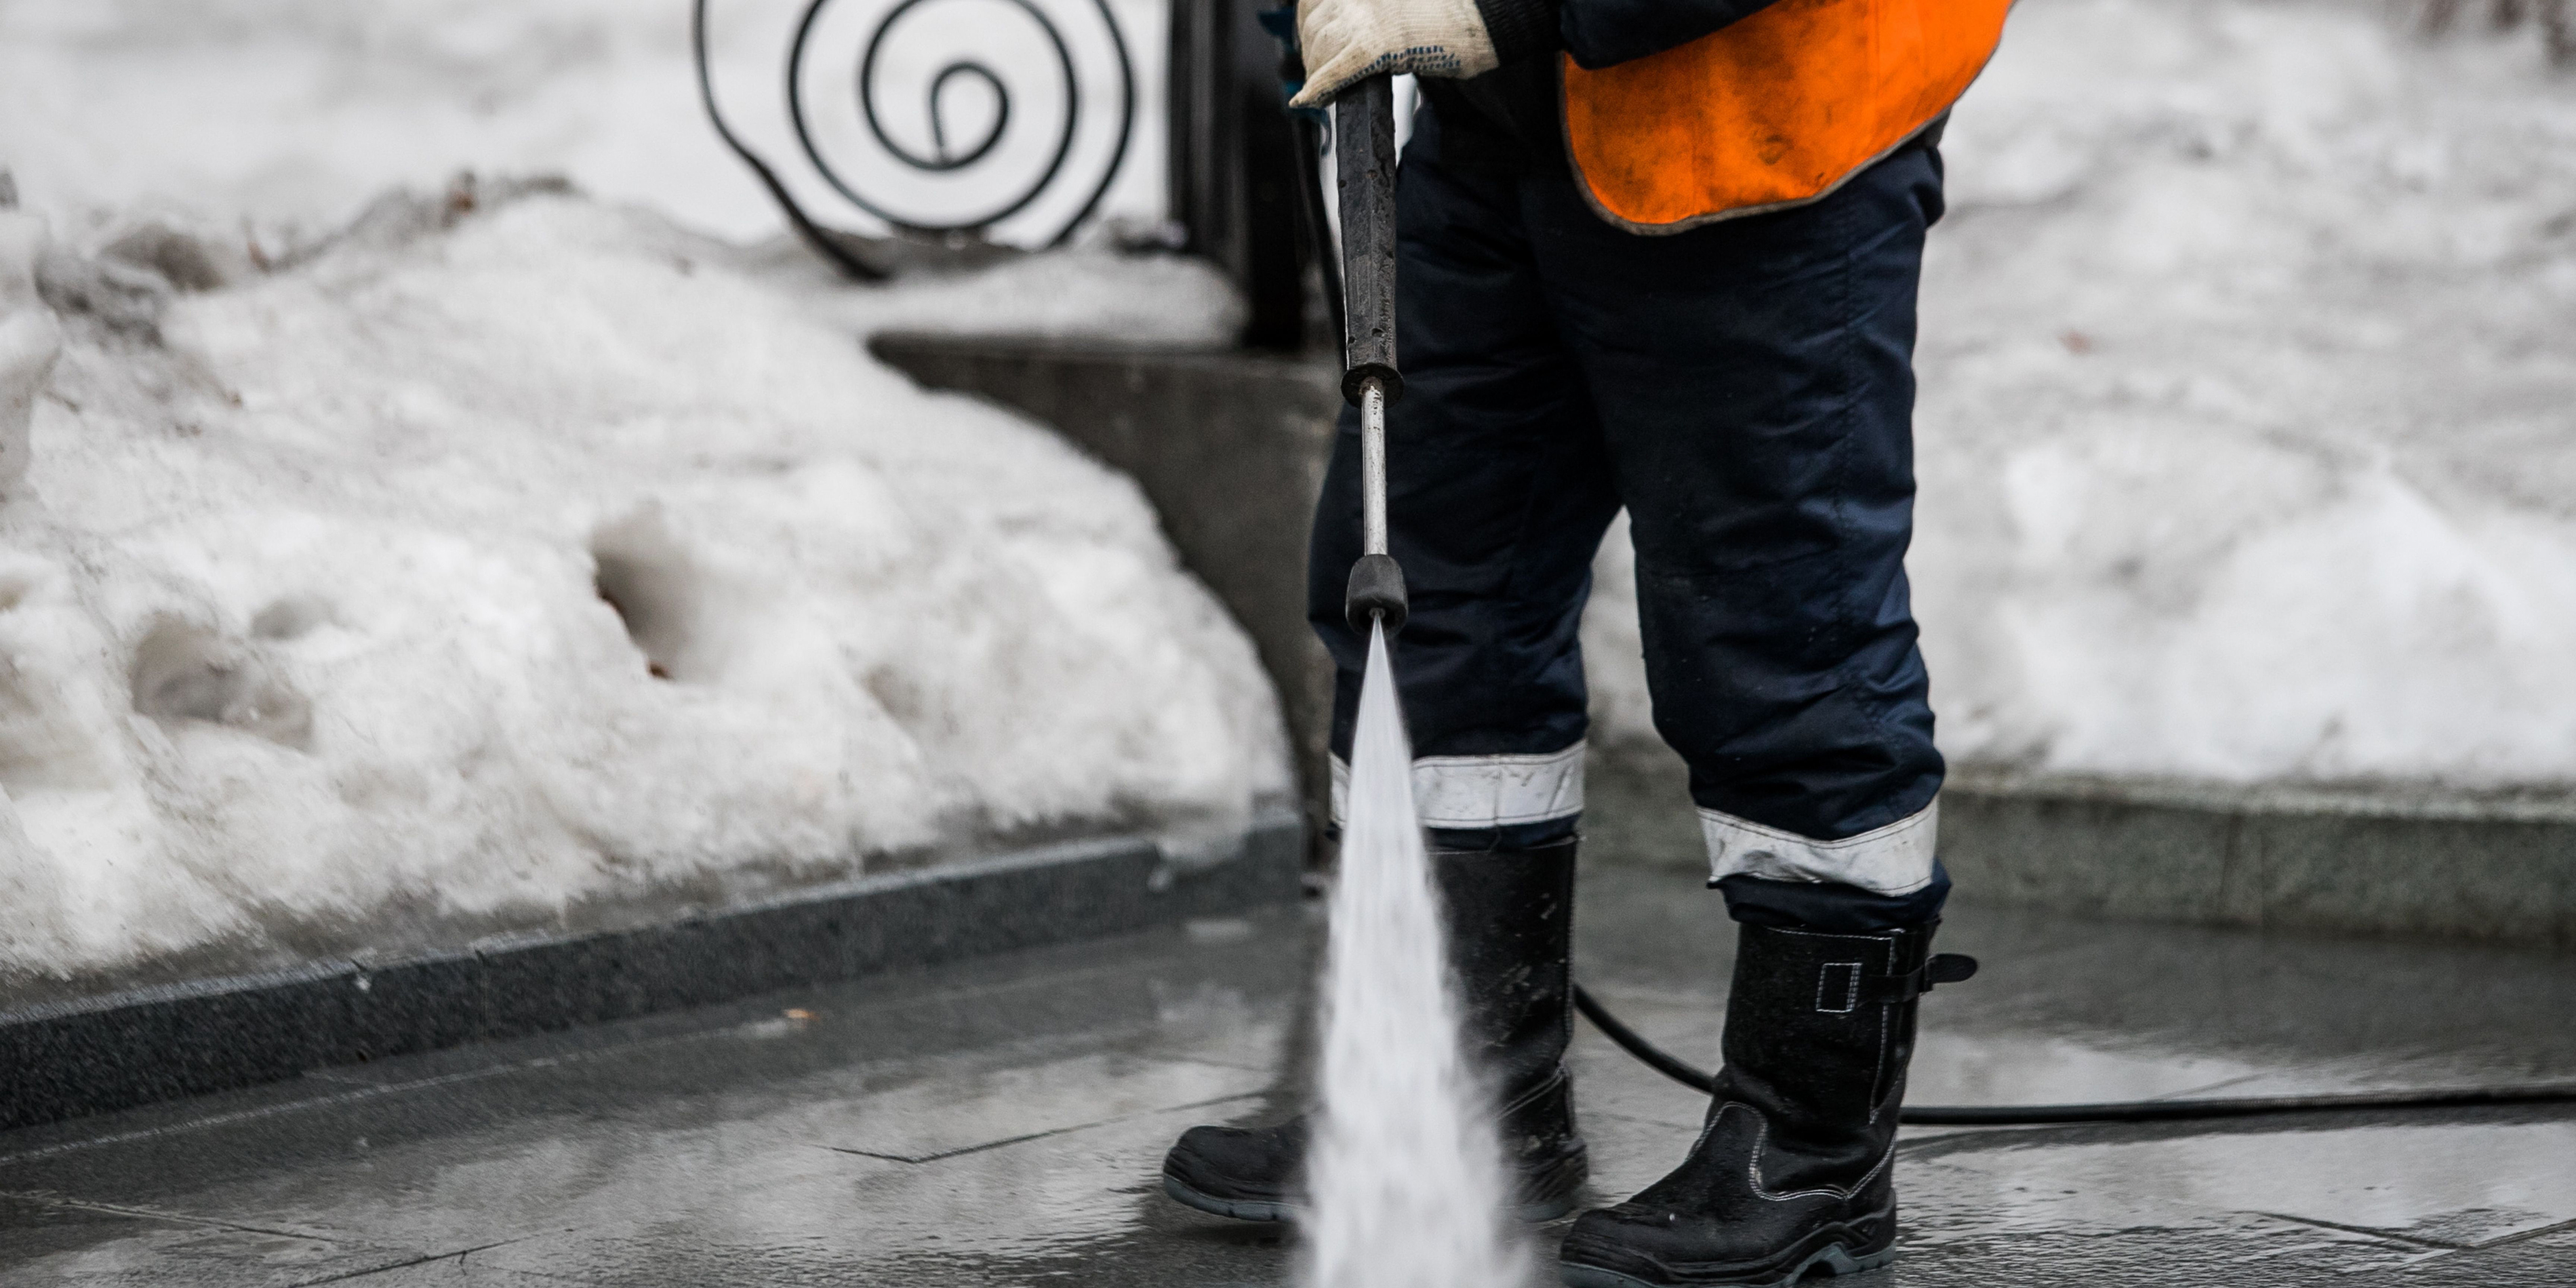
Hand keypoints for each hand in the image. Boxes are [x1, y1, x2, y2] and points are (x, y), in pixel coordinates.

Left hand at [1291, 0, 1498, 106]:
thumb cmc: (1450, 10)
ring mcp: (1365, 16)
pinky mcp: (1376, 45)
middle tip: (1317, 71)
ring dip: (1316, 71)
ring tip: (1320, 90)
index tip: (1308, 38)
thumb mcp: (1400, 1)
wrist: (1482, 17)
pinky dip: (1320, 87)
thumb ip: (1373, 9)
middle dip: (1312, 52)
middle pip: (1314, 25)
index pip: (1315, 0)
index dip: (1307, 24)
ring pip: (1321, 48)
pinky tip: (1311, 101)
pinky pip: (1336, 70)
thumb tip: (1348, 31)